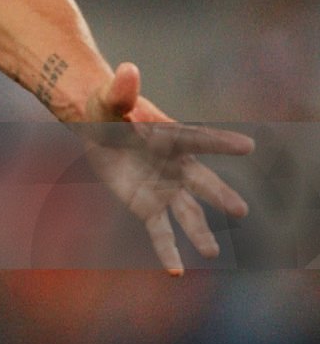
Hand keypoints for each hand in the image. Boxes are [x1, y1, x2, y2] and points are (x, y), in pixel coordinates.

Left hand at [83, 62, 251, 274]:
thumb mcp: (109, 98)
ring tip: (211, 254)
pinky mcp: (147, 206)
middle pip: (201, 182)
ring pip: (187, 213)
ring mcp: (165, 188)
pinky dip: (167, 252)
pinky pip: (160, 232)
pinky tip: (176, 273)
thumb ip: (121, 90)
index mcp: (172, 136)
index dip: (221, 142)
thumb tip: (128, 70)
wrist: (96, 127)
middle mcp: (176, 165)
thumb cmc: (107, 108)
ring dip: (199, 233)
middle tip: (239, 209)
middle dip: (219, 195)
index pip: (200, 138)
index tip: (247, 146)